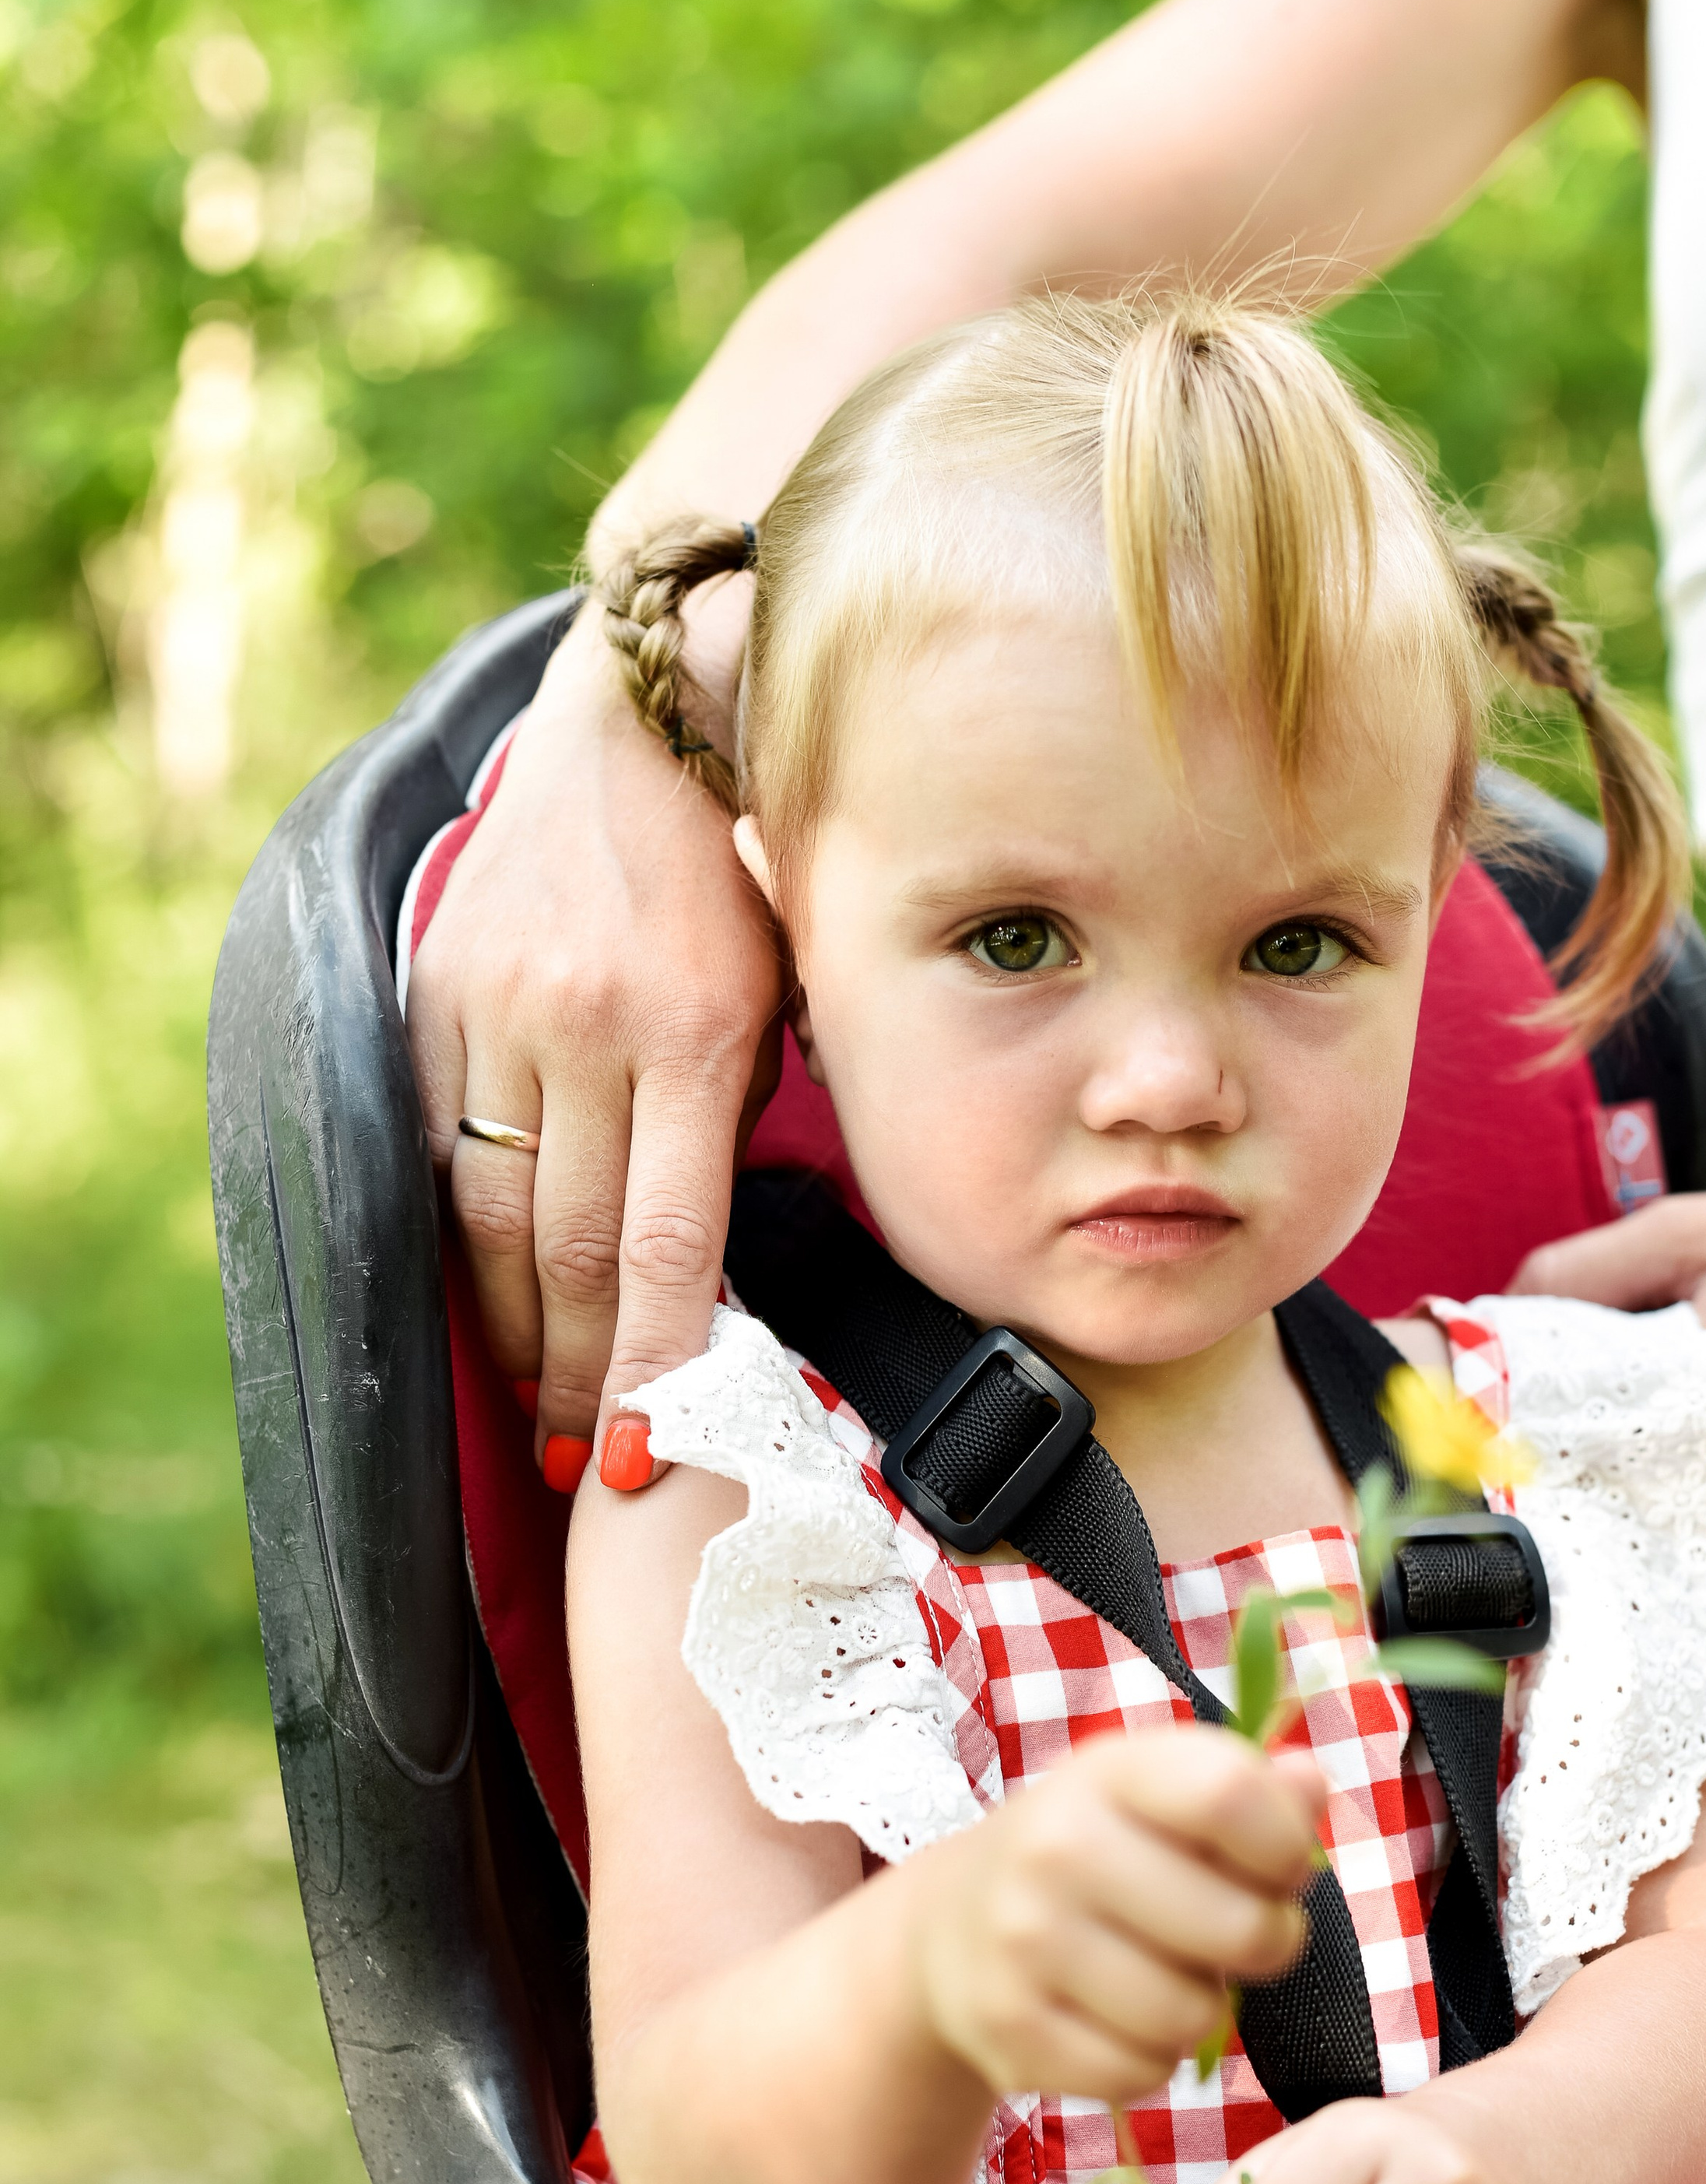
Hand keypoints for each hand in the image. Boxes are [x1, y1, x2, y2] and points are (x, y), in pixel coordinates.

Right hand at [405, 608, 785, 1476]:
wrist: (636, 721)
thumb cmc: (743, 870)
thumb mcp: (790, 984)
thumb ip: (752, 1114)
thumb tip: (715, 1270)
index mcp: (698, 1030)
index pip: (666, 1243)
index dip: (653, 1366)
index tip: (647, 1456)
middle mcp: (587, 1023)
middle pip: (573, 1252)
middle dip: (583, 1377)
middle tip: (592, 1462)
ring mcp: (499, 1007)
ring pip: (493, 1215)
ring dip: (516, 1333)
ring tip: (542, 1412)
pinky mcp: (436, 990)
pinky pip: (437, 1148)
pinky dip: (463, 1245)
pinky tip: (489, 1307)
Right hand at [913, 1732, 1319, 2106]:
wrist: (948, 1927)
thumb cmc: (1090, 1853)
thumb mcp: (1157, 1797)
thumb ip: (1249, 1789)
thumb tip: (1309, 1785)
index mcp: (1108, 1772)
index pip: (1232, 1795)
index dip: (1286, 1846)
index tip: (1277, 1868)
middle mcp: (1056, 1846)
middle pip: (1239, 1925)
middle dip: (1263, 1943)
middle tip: (1234, 1935)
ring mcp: (1024, 1941)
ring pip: (1194, 2016)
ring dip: (1202, 2009)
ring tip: (1166, 1976)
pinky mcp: (1010, 2029)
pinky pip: (1141, 2072)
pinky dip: (1149, 2058)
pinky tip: (1118, 2019)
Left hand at [1511, 1158, 1705, 1572]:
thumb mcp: (1697, 1231)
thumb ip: (1583, 1274)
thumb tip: (1490, 1316)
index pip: (1588, 1489)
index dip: (1549, 1463)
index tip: (1519, 1438)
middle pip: (1642, 1519)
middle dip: (1614, 1474)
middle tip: (1605, 1415)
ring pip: (1700, 1533)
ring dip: (1682, 1488)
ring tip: (1692, 1413)